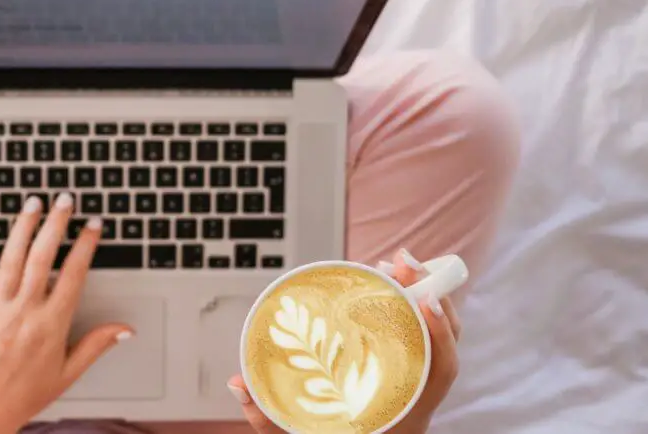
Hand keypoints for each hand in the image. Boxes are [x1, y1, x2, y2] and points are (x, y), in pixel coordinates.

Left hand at [0, 194, 132, 433]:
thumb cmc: (24, 394)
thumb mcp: (68, 373)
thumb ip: (97, 345)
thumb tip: (126, 330)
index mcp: (51, 325)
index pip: (73, 274)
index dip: (86, 245)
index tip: (93, 226)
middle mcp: (24, 311)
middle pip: (43, 256)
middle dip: (56, 224)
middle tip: (66, 200)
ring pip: (11, 257)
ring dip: (23, 226)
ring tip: (34, 202)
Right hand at [226, 249, 461, 433]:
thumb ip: (266, 418)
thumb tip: (236, 383)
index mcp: (406, 417)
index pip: (442, 371)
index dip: (441, 334)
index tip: (425, 300)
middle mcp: (417, 399)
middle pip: (444, 343)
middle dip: (430, 296)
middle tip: (400, 262)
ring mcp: (414, 385)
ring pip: (433, 336)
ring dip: (420, 297)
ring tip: (393, 265)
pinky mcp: (403, 374)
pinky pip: (417, 338)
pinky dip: (407, 310)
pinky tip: (385, 288)